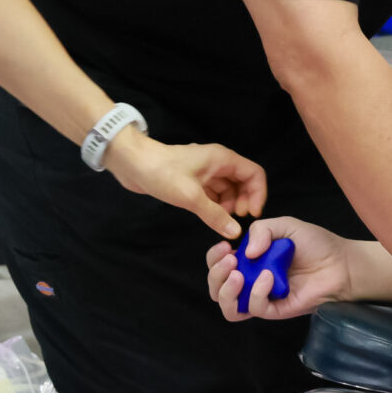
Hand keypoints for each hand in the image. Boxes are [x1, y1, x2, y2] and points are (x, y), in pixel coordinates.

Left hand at [104, 129, 266, 238]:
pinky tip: (211, 217)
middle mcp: (218, 163)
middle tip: (235, 220)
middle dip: (244, 201)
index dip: (258, 194)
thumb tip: (236, 232)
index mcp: (223, 159)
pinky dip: (216, 205)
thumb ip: (215, 215)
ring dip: (229, 204)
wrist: (133, 163)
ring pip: (228, 189)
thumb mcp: (191, 197)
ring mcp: (206, 171)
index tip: (250, 215)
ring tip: (222, 221)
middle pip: (243, 182)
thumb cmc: (163, 173)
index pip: (254, 174)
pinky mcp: (194, 180)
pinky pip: (214, 193)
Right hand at [203, 216, 351, 320]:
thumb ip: (261, 230)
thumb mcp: (285, 226)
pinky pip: (255, 309)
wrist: (341, 263)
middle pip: (216, 288)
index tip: (224, 246)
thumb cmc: (314, 244)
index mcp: (249, 260)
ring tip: (238, 274)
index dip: (213, 258)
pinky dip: (256, 292)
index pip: (219, 264)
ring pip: (229, 307)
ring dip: (226, 290)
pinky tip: (267, 276)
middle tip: (231, 260)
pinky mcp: (275, 310)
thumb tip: (244, 252)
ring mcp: (262, 297)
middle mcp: (251, 281)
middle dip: (216, 274)